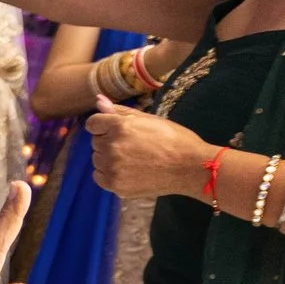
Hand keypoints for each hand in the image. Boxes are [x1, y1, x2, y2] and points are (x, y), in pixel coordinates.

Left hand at [87, 98, 213, 199]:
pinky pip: (99, 176)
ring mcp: (112, 167)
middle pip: (96, 141)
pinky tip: (128, 171)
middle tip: (133, 146)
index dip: (104, 126)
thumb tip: (98, 99)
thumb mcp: (149, 119)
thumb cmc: (174, 140)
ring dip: (109, 158)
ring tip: (134, 159)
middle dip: (109, 141)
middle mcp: (112, 146)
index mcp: (119, 126)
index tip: (118, 131)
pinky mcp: (115, 184)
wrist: (191, 167)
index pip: (93, 123)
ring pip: (97, 159)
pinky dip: (109, 174)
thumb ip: (120, 111)